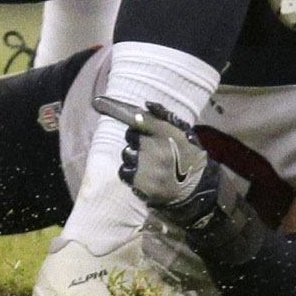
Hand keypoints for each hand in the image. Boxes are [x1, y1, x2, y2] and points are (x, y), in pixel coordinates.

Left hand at [104, 96, 267, 265]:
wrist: (196, 192)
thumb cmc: (190, 158)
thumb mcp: (185, 134)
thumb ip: (165, 117)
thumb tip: (146, 105)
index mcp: (166, 134)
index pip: (138, 118)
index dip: (116, 109)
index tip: (98, 103)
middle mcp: (154, 149)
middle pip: (130, 135)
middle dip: (137, 138)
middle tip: (150, 147)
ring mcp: (145, 167)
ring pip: (126, 154)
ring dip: (134, 156)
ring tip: (150, 163)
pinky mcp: (140, 183)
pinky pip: (124, 171)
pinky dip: (130, 171)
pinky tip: (144, 174)